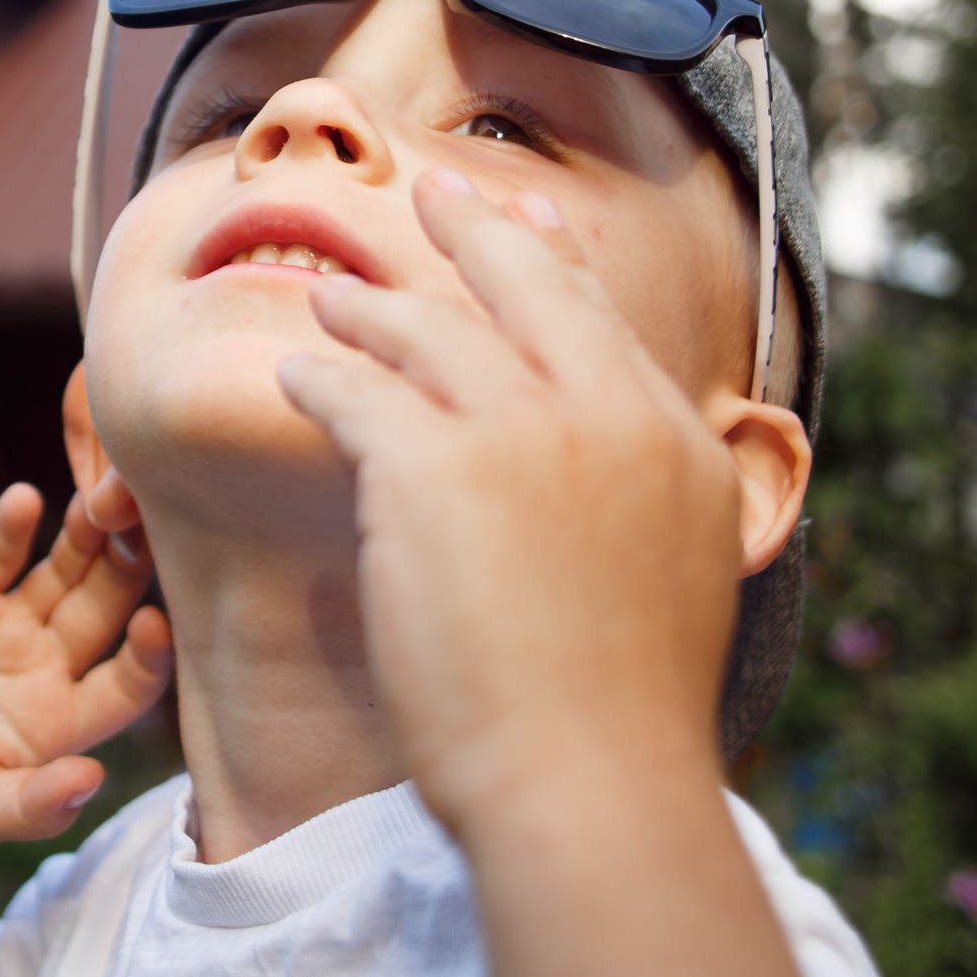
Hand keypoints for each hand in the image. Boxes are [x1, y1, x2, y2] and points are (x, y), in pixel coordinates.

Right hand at [0, 480, 173, 847]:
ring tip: (95, 502)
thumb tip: (91, 783)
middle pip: (105, 608)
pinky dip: (10, 527)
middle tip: (143, 529)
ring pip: (62, 569)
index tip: (155, 625)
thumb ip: (30, 806)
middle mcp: (51, 663)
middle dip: (126, 570)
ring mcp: (10, 621)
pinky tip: (23, 501)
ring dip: (83, 537)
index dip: (148, 657)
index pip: (130, 683)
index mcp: (67, 719)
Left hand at [276, 169, 782, 826]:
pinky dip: (320, 380)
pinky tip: (294, 376)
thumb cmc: (623, 720)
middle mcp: (604, 416)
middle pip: (528, 287)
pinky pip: (355, 394)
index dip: (555, 268)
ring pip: (429, 332)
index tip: (532, 229)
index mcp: (673, 445)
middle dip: (474, 231)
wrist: (587, 783)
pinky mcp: (430, 467)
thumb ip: (656, 506)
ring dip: (374, 309)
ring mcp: (518, 432)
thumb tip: (637, 479)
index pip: (603, 324)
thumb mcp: (682, 583)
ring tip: (332, 297)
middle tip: (435, 192)